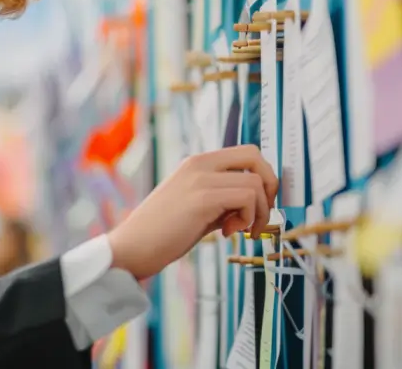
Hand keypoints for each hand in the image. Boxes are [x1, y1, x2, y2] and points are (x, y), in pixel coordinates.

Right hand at [107, 145, 277, 279]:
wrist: (132, 248)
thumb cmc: (161, 233)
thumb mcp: (196, 206)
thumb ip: (222, 198)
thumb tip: (254, 204)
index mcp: (196, 163)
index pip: (246, 153)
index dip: (262, 177)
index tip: (258, 205)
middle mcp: (199, 164)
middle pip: (256, 156)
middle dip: (270, 186)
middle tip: (260, 213)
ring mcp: (200, 178)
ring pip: (256, 182)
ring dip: (259, 211)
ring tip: (240, 230)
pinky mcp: (202, 198)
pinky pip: (247, 198)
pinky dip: (248, 218)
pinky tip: (227, 233)